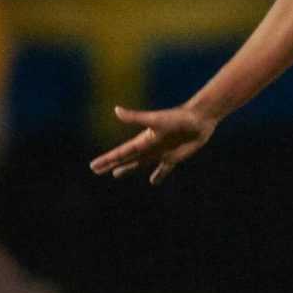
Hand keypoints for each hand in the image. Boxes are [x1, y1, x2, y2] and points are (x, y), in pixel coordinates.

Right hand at [90, 103, 218, 183]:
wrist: (199, 118)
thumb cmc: (178, 117)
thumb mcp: (155, 119)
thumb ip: (136, 117)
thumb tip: (116, 110)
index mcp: (142, 140)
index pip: (120, 153)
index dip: (107, 160)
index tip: (93, 166)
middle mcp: (149, 147)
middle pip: (126, 159)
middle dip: (111, 164)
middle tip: (96, 170)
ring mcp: (161, 152)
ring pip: (140, 163)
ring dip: (128, 169)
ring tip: (116, 174)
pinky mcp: (174, 157)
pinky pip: (163, 169)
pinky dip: (158, 175)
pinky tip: (153, 182)